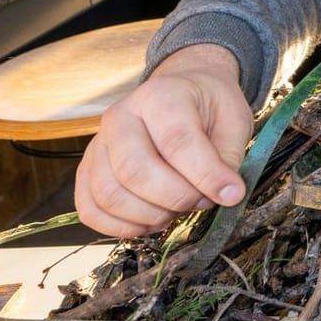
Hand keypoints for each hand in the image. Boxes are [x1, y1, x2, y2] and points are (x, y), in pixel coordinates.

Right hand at [74, 43, 252, 237]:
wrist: (179, 93)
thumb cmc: (208, 107)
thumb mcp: (233, 119)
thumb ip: (228, 156)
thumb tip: (227, 194)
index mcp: (160, 95)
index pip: (176, 141)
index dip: (205, 175)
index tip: (231, 194)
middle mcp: (119, 116)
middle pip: (134, 171)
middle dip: (176, 198)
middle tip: (202, 201)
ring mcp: (97, 144)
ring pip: (109, 195)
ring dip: (149, 216)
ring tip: (178, 209)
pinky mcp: (87, 170)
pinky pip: (90, 209)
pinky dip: (120, 227)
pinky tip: (150, 222)